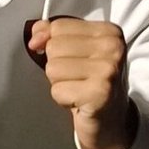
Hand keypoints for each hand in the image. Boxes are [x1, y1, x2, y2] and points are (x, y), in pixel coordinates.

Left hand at [25, 17, 135, 148]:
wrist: (113, 122)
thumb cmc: (94, 85)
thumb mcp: (78, 52)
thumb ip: (54, 35)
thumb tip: (35, 34)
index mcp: (109, 32)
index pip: (59, 27)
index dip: (53, 45)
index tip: (71, 60)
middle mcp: (113, 47)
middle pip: (54, 47)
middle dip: (58, 67)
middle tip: (78, 79)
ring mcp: (108, 69)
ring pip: (52, 68)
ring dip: (60, 84)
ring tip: (79, 89)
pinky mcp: (99, 93)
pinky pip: (57, 90)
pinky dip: (63, 99)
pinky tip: (80, 101)